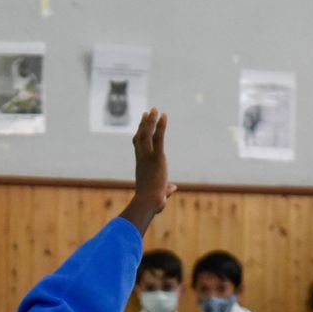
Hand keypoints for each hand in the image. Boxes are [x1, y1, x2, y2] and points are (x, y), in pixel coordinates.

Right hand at [119, 109, 176, 233]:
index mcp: (141, 165)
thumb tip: (173, 188)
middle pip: (141, 136)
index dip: (140, 134)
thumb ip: (167, 189)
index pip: (139, 146)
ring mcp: (148, 156)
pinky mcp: (157, 157)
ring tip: (155, 109)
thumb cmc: (152, 202)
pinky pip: (158, 137)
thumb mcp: (160, 194)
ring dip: (151, 121)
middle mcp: (142, 158)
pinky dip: (161, 125)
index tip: (142, 125)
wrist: (148, 201)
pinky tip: (164, 115)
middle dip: (144, 123)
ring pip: (147, 134)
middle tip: (148, 112)